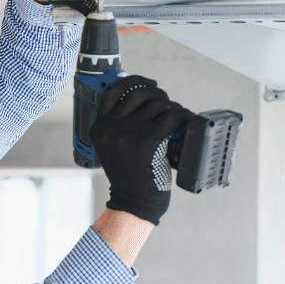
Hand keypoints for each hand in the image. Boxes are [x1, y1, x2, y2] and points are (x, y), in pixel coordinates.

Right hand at [89, 75, 193, 225]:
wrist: (134, 201)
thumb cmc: (130, 175)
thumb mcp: (113, 147)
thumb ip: (120, 123)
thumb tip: (144, 95)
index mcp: (99, 128)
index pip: (114, 91)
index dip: (133, 81)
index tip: (149, 84)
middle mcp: (109, 128)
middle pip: (137, 93)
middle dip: (157, 94)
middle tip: (167, 103)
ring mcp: (126, 133)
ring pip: (156, 104)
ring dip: (171, 106)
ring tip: (177, 116)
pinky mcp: (146, 140)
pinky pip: (170, 117)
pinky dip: (182, 115)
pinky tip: (185, 119)